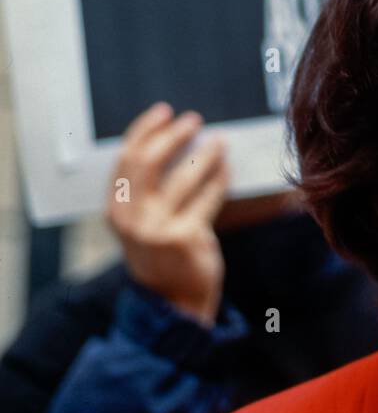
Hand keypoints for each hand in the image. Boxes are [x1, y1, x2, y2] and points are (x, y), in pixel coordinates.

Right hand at [106, 102, 229, 326]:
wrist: (174, 300)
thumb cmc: (161, 252)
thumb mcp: (140, 221)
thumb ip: (145, 189)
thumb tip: (169, 138)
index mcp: (115, 209)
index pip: (126, 158)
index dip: (145, 130)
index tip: (163, 111)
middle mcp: (131, 218)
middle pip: (149, 162)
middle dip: (173, 135)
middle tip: (194, 120)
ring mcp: (157, 229)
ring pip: (183, 177)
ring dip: (204, 154)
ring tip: (219, 142)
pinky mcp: (185, 238)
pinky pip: (206, 199)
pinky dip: (218, 181)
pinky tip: (226, 170)